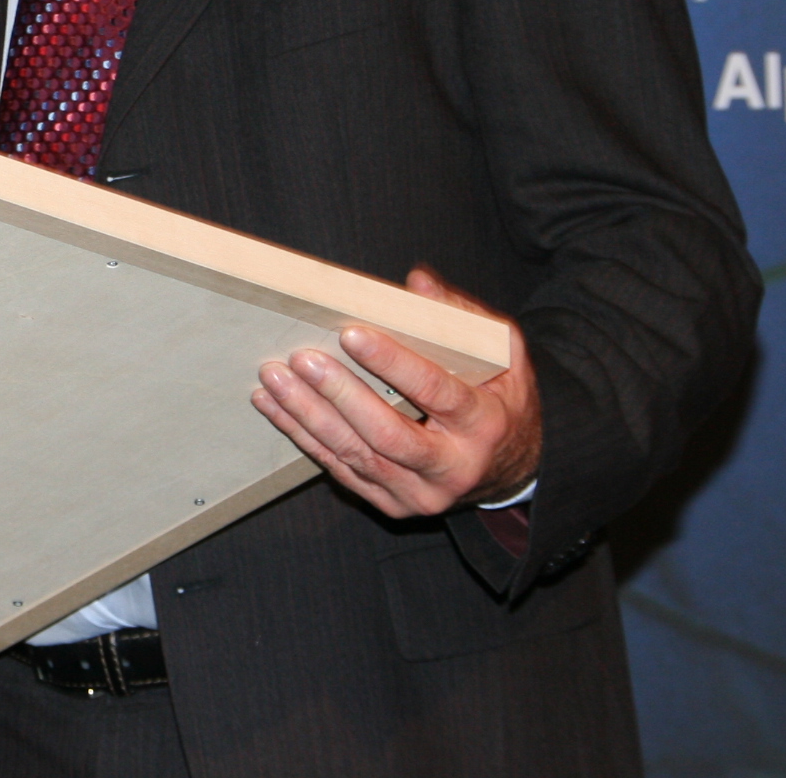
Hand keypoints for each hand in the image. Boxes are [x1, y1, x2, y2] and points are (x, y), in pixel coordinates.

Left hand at [251, 266, 540, 518]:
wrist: (510, 466)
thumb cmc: (499, 398)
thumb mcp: (501, 354)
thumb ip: (460, 317)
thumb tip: (416, 282)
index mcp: (483, 424)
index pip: (435, 391)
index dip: (391, 362)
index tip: (350, 333)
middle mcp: (453, 467)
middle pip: (388, 434)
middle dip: (340, 395)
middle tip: (302, 359)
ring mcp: (420, 493)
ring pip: (356, 455)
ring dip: (308, 416)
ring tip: (274, 378)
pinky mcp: (392, 503)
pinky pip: (342, 470)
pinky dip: (304, 437)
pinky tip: (275, 408)